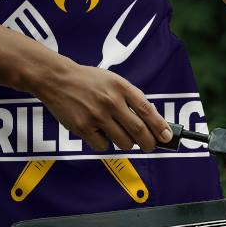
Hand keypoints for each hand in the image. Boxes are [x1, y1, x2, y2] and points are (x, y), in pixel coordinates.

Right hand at [36, 60, 171, 152]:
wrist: (57, 79)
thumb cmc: (89, 81)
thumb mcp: (113, 81)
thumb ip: (131, 98)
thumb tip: (152, 122)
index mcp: (120, 86)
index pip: (146, 110)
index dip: (160, 126)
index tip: (168, 137)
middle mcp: (110, 101)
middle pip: (138, 131)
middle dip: (149, 143)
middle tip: (150, 146)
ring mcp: (96, 115)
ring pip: (123, 142)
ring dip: (126, 143)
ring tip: (120, 135)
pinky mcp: (83, 128)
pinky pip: (103, 146)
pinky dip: (105, 143)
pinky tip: (99, 132)